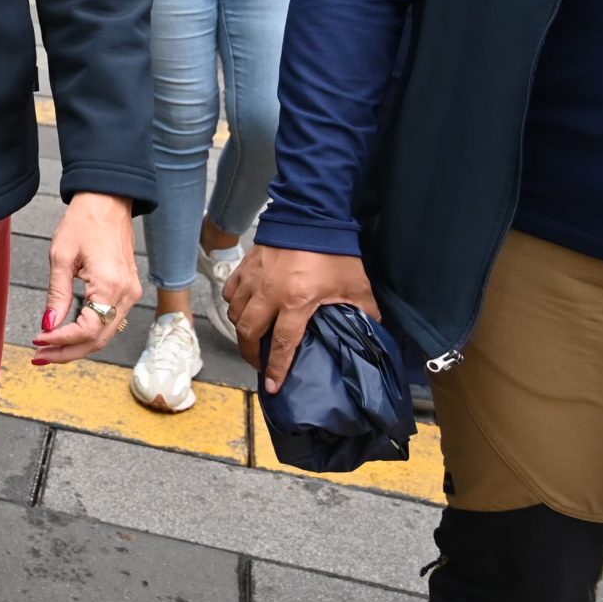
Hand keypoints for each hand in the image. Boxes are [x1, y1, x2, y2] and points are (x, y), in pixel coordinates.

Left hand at [32, 193, 140, 364]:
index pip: (87, 330)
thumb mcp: (61, 256)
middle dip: (68, 352)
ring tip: (49, 351)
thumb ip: (57, 295)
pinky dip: (89, 333)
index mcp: (111, 285)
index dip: (61, 341)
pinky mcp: (129, 291)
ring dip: (78, 346)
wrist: (108, 200)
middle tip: (40, 357)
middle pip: (99, 340)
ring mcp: (131, 294)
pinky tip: (68, 334)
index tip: (38, 341)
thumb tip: (49, 325)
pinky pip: (110, 321)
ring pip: (106, 334)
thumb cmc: (84, 221)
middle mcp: (127, 295)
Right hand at [228, 245, 377, 390]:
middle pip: (248, 332)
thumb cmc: (335, 252)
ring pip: (235, 313)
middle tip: (259, 364)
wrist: (312, 215)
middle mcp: (269, 293)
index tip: (272, 386)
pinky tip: (243, 308)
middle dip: (251, 354)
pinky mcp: (246, 265)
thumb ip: (364, 313)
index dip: (276, 368)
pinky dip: (234, 304)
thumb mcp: (357, 286)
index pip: (282, 343)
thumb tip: (372, 333)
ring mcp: (253, 278)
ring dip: (241, 330)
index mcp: (297, 301)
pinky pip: (230, 292)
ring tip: (252, 338)